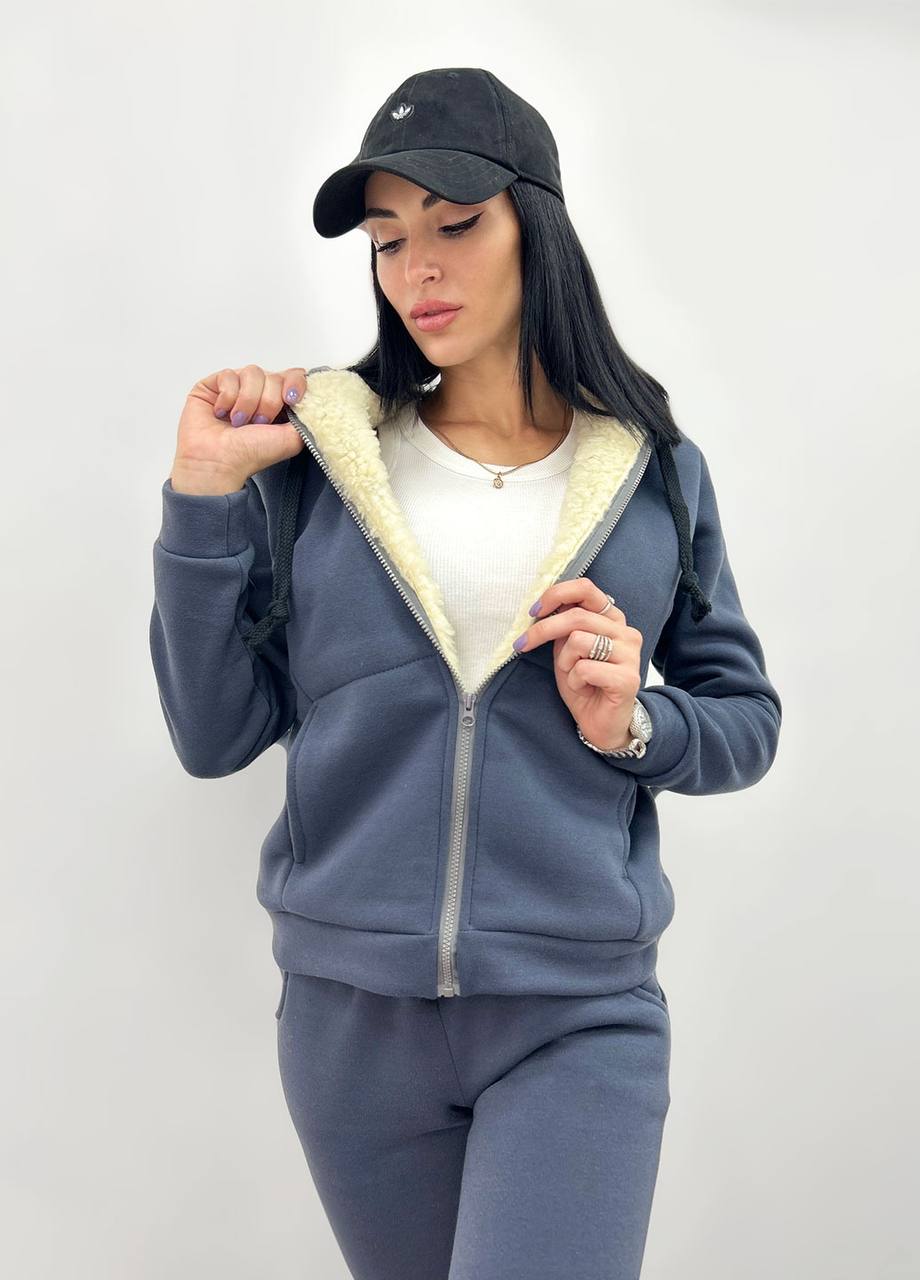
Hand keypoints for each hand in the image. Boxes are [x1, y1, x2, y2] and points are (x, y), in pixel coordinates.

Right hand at [170, 364, 307, 493]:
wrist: (218, 462)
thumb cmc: (249, 455)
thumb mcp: (291, 439)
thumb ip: (306, 418)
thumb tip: (312, 401)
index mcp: (278, 405)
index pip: (294, 377)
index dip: (295, 384)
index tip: (291, 400)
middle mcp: (258, 394)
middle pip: (274, 376)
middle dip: (268, 402)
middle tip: (259, 424)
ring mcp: (236, 388)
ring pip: (252, 373)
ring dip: (247, 401)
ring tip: (238, 422)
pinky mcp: (214, 385)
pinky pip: (228, 375)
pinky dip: (227, 397)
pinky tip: (221, 414)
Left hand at [513, 577, 641, 750]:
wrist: (602, 724)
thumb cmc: (584, 685)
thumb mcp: (566, 650)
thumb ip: (562, 627)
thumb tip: (542, 606)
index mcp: (612, 619)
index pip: (586, 589)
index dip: (556, 595)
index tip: (534, 611)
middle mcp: (625, 632)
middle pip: (576, 616)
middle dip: (543, 630)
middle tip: (523, 644)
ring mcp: (630, 655)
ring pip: (579, 641)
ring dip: (564, 662)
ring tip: (574, 677)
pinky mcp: (628, 679)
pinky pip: (585, 668)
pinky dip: (574, 681)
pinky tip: (584, 689)